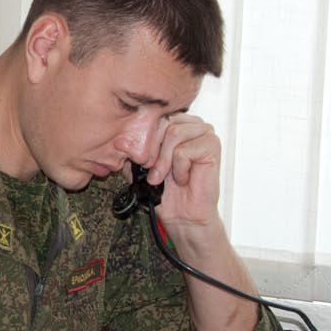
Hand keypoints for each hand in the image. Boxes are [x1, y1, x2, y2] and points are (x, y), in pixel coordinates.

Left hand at [140, 113, 221, 232]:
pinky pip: (184, 151)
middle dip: (152, 151)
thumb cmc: (166, 189)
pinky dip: (179, 169)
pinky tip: (183, 178)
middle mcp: (192, 124)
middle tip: (153, 172)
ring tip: (165, 177)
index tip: (139, 161)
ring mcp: (205, 133)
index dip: (143, 139)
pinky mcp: (212, 146)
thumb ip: (131, 150)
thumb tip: (118, 141)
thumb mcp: (140, 165)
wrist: (182, 213)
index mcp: (176, 122)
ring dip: (164, 161)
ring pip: (174, 134)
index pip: (155, 116)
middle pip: (164, 123)